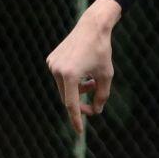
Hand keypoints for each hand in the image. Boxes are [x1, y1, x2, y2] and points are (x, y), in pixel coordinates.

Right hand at [45, 1, 119, 134]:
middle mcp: (57, 70)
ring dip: (78, 91)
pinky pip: (61, 78)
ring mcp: (52, 64)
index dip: (76, 119)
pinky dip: (72, 81)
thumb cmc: (102, 51)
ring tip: (92, 83)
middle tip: (93, 106)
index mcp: (70, 75)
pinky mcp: (51, 59)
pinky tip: (84, 72)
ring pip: (64, 88)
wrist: (92, 26)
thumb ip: (102, 95)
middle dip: (80, 103)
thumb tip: (95, 111)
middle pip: (67, 97)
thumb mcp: (107, 75)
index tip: (79, 131)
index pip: (71, 104)